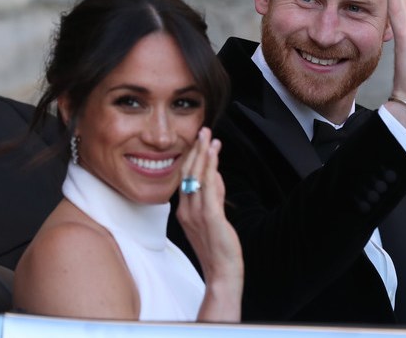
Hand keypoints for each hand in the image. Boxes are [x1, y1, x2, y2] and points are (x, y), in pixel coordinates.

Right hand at [177, 127, 243, 321]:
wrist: (221, 273)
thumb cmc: (217, 248)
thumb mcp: (212, 217)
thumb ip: (213, 195)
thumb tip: (216, 174)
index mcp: (184, 210)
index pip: (186, 178)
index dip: (192, 158)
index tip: (199, 141)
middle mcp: (186, 210)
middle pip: (188, 173)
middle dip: (196, 150)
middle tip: (203, 131)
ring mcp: (196, 213)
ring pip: (197, 176)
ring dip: (203, 154)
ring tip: (208, 136)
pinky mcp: (210, 217)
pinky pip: (208, 187)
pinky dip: (210, 167)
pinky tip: (214, 154)